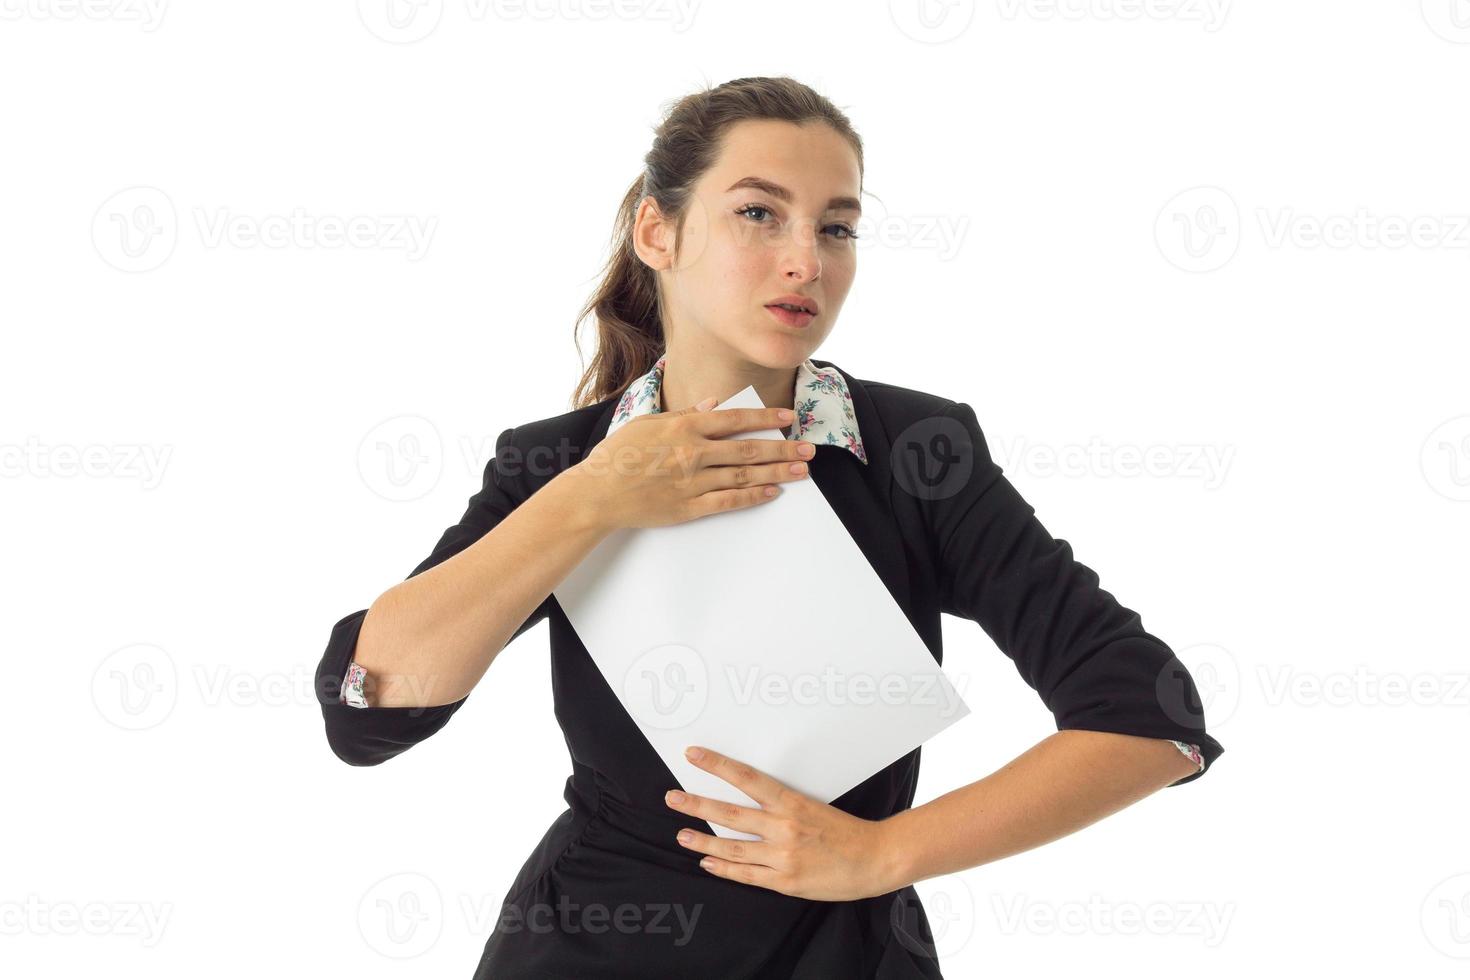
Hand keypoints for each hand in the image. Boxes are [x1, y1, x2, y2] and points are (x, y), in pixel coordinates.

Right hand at [565, 403, 815, 530]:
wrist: (597, 492)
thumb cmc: (618, 455)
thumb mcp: (648, 423)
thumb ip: (685, 413)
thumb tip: (714, 404)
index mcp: (684, 427)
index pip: (735, 419)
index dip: (765, 417)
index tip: (788, 417)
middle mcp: (693, 453)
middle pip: (748, 449)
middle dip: (783, 448)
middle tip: (808, 449)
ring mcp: (693, 481)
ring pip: (744, 475)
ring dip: (776, 472)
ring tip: (800, 471)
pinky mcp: (689, 507)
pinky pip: (728, 501)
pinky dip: (752, 497)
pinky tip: (771, 492)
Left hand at [664, 745, 907, 901]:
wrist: (876, 859)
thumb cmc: (846, 831)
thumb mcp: (813, 807)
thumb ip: (782, 806)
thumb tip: (749, 799)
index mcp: (792, 802)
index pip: (746, 778)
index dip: (717, 765)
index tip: (694, 755)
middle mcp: (783, 827)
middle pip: (729, 813)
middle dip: (696, 805)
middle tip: (671, 798)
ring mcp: (782, 857)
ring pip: (731, 847)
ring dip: (702, 841)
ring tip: (681, 835)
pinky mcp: (785, 881)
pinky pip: (746, 874)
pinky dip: (723, 869)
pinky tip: (707, 863)